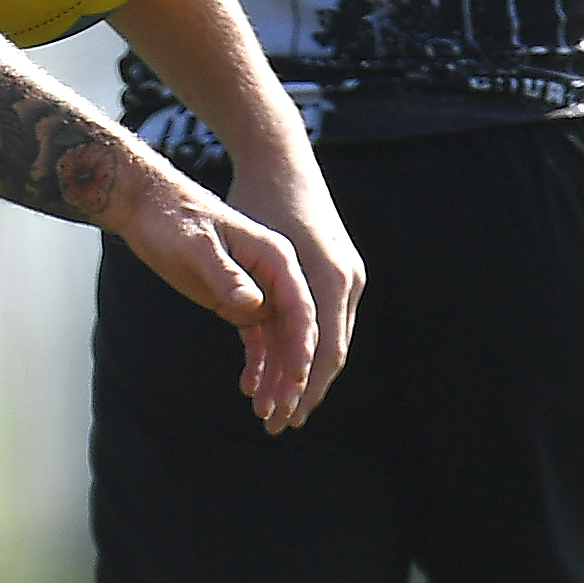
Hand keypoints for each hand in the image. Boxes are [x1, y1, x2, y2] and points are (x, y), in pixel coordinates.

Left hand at [108, 154, 320, 430]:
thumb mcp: (196, 243)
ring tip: (267, 418)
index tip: (297, 382)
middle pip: (302, 333)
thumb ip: (224, 272)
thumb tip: (254, 305)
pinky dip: (260, 365)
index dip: (303, 347)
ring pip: (283, 342)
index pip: (303, 309)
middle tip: (286, 418)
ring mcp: (265, 290)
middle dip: (297, 378)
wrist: (151, 205)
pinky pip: (262, 339)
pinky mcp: (245, 300)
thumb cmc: (173, 218)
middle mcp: (281, 275)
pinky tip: (250, 390)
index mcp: (279, 257)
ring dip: (279, 378)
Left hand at [225, 155, 362, 427]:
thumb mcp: (240, 232)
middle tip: (278, 426)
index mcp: (328, 273)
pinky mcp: (322, 278)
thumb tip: (250, 312)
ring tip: (267, 408)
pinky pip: (309, 325)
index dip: (306, 384)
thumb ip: (239, 272)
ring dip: (294, 375)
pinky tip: (259, 372)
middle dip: (302, 390)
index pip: (325, 345)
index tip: (287, 415)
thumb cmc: (257, 193)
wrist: (277, 156)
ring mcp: (338, 278)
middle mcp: (343, 279)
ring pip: (319, 342)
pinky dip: (288, 350)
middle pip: (329, 351)